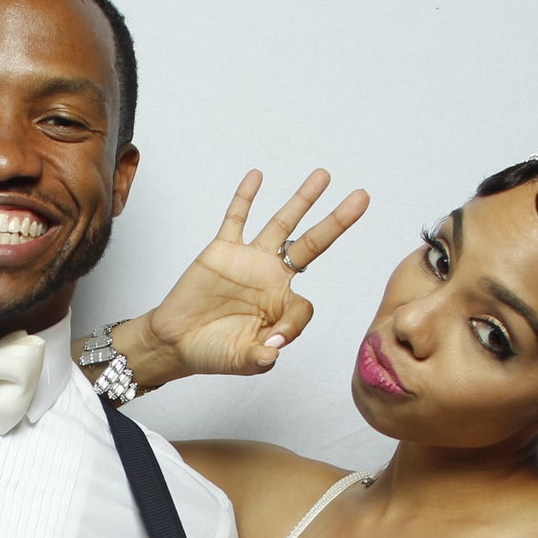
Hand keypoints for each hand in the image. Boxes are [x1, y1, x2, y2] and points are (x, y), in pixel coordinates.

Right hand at [129, 168, 368, 384]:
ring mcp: (249, 260)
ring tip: (323, 176)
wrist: (176, 342)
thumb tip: (273, 350)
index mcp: (281, 305)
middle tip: (361, 198)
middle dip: (336, 221)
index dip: (292, 325)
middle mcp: (271, 277)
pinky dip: (245, 198)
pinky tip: (257, 175)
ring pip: (282, 224)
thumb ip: (260, 358)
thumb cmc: (212, 353)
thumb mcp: (242, 362)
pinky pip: (236, 219)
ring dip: (302, 200)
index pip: (304, 307)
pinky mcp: (222, 250)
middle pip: (312, 244)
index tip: (272, 341)